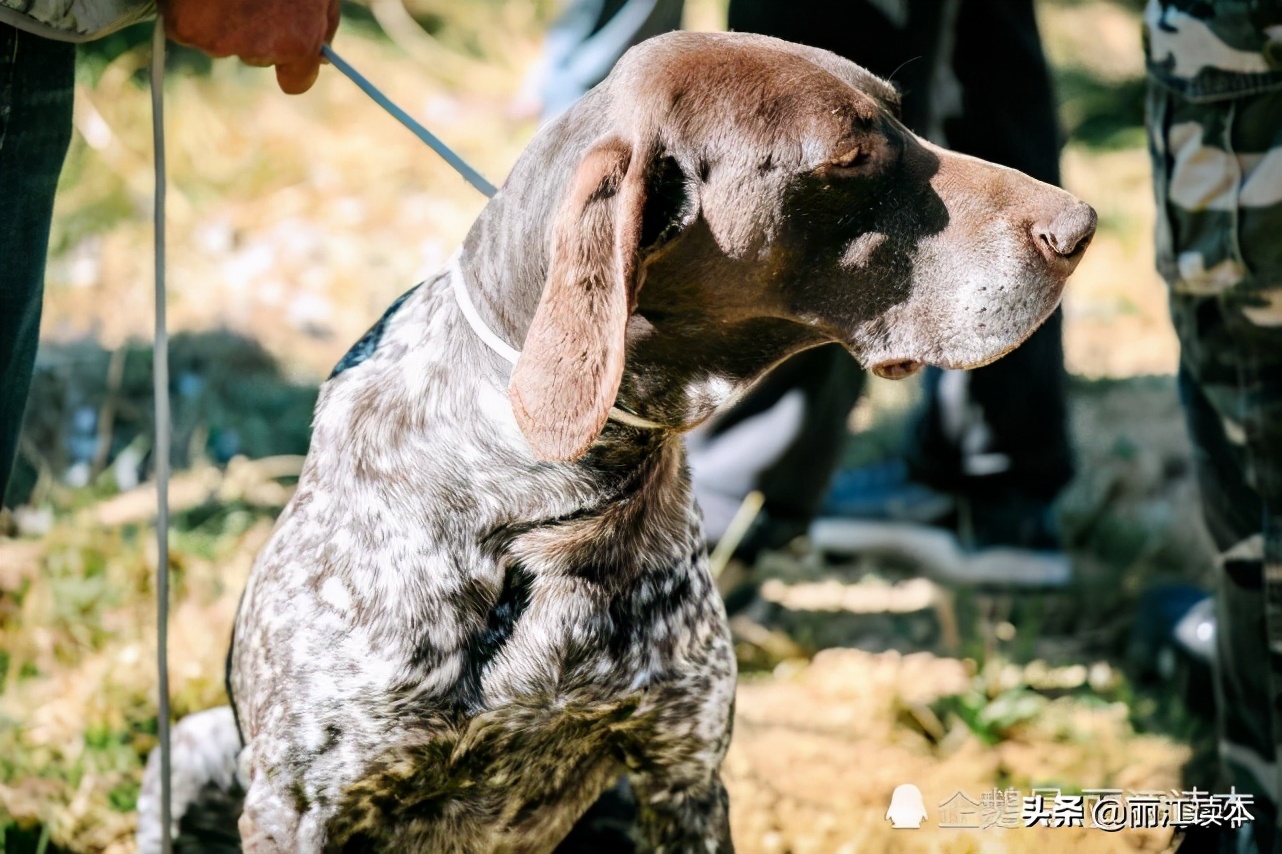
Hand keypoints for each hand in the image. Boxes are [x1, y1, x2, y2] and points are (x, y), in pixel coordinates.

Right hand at [160, 0, 339, 94]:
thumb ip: (323, 25)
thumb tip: (323, 58)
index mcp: (298, 39)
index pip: (296, 81)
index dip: (290, 66)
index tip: (282, 48)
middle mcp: (260, 48)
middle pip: (255, 56)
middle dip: (252, 30)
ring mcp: (220, 43)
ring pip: (220, 42)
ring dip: (221, 18)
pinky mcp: (185, 30)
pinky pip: (187, 30)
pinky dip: (190, 11)